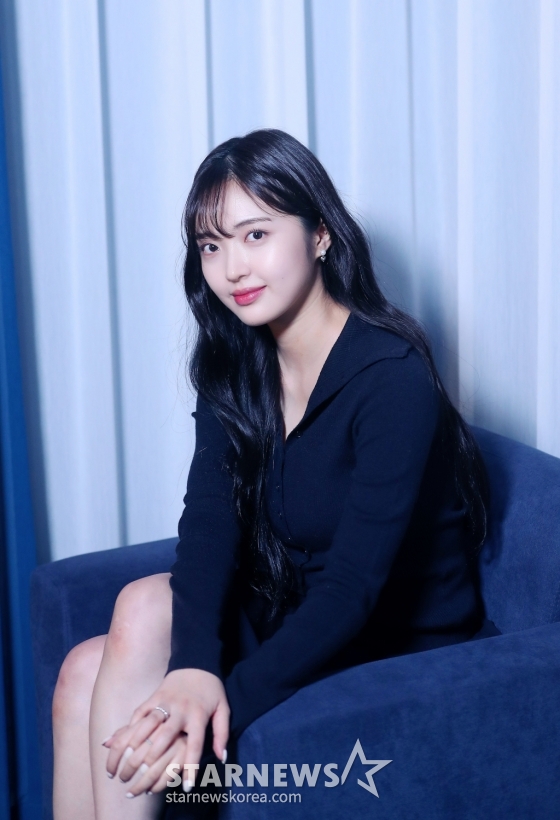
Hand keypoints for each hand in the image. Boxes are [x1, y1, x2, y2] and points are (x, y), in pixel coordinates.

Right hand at [103, 668, 229, 795]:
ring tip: (126, 763)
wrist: (198, 661)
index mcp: (198, 715)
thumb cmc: (211, 691)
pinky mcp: (154, 696)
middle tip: (143, 779)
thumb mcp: (223, 709)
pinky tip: (120, 742)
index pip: (194, 745)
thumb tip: (221, 758)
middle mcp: (180, 709)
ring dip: (135, 744)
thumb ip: (222, 734)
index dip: (191, 768)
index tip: (186, 788)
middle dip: (154, 759)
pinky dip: (130, 727)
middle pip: (166, 736)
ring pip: (148, 724)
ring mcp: (165, 701)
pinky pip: (140, 712)